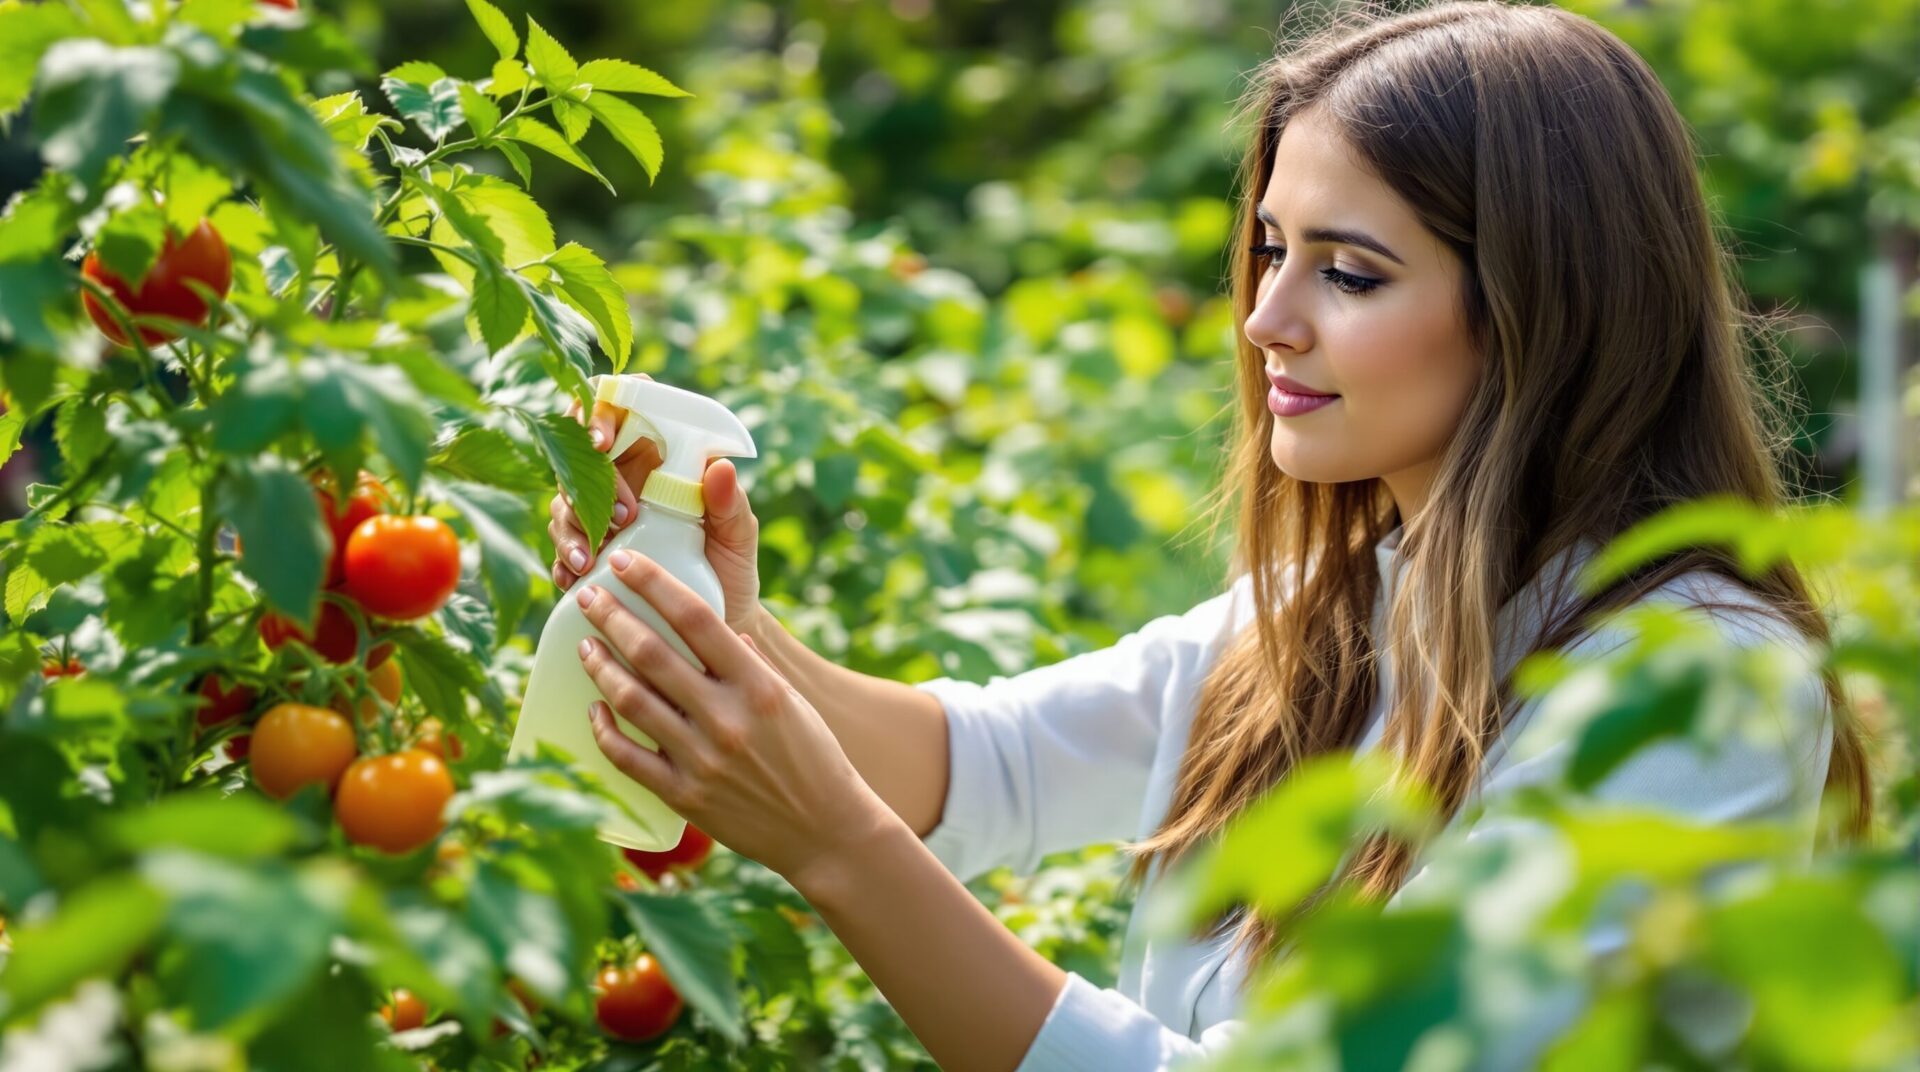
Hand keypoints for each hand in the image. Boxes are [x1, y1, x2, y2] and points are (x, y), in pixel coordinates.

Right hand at [547, 374, 763, 632]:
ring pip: (565, 502)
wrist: (716, 628)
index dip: (601, 412)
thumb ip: (730, 503)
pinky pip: (561, 548)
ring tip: (590, 560)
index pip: (620, 410)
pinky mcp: (589, 552)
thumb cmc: (731, 569)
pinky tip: (573, 579)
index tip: (602, 442)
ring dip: (573, 527)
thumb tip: (720, 466)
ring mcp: (601, 515)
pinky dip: (563, 561)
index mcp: (659, 457)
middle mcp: (624, 479)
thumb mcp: (738, 536)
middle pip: (580, 456)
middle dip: (587, 482)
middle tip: (620, 518)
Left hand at [572, 548, 891, 883]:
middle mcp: (727, 718)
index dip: (653, 583)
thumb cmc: (814, 758)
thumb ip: (751, 666)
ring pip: (632, 700)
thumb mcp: (792, 702)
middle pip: (653, 653)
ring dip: (601, 667)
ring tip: (585, 646)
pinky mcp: (684, 797)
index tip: (624, 561)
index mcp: (758, 685)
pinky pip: (627, 757)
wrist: (827, 832)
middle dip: (613, 617)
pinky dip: (604, 729)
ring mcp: (702, 759)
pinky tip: (594, 707)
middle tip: (588, 597)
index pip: (695, 617)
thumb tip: (721, 632)